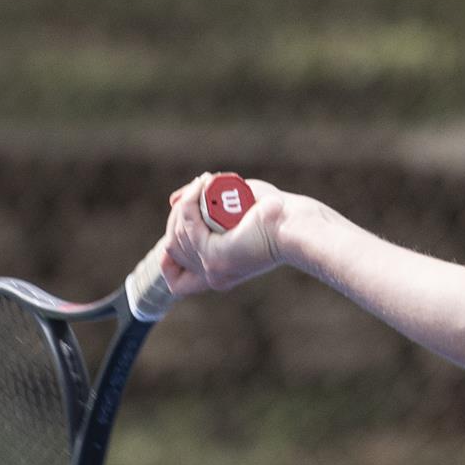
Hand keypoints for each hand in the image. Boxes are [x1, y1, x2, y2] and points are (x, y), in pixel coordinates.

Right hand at [162, 173, 287, 294]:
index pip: (177, 282)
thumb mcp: (233, 206)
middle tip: (200, 187)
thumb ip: (205, 204)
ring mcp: (212, 268)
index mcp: (219, 273)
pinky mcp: (215, 256)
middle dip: (179, 215)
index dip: (167, 261)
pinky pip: (188, 225)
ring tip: (205, 182)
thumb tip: (173, 200)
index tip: (172, 229)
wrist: (297, 225)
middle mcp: (213, 277)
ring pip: (177, 234)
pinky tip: (201, 186)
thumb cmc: (275, 215)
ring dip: (186, 203)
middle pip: (172, 247)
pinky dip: (189, 202)